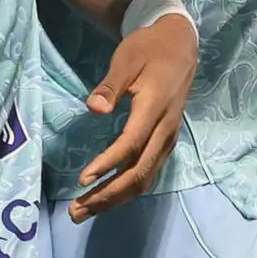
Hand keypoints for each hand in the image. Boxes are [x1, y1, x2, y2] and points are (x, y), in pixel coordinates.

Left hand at [68, 13, 197, 221]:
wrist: (180, 46)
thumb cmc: (148, 50)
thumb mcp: (126, 59)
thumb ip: (110, 86)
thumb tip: (93, 108)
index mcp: (155, 108)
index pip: (131, 145)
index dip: (107, 164)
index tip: (83, 179)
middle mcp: (165, 130)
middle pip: (138, 173)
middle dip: (108, 196)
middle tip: (76, 211)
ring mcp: (168, 138)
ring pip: (144, 178)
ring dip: (116, 198)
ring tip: (86, 210)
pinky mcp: (166, 141)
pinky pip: (148, 173)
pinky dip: (127, 189)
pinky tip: (108, 196)